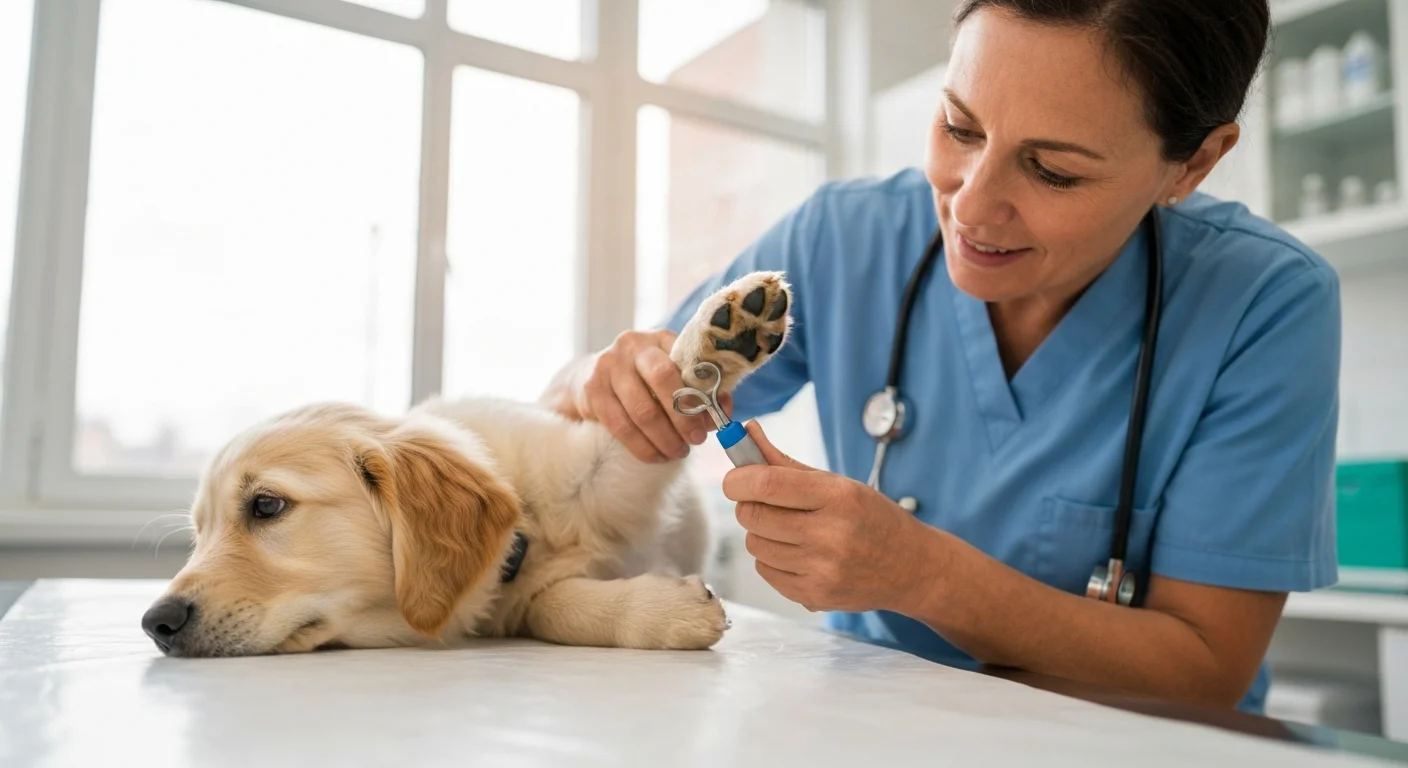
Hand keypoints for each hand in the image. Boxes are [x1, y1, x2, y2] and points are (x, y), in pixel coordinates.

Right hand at [547, 329, 729, 462]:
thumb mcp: (671, 374)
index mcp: (659, 338)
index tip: (713, 419)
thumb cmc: (641, 379)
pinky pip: (620, 426)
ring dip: (664, 438)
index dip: (702, 392)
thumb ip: (700, 389)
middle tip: (696, 440)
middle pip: (662, 379)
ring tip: (678, 453)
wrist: (588, 377)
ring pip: (642, 409)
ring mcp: (608, 366)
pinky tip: (656, 456)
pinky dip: (642, 447)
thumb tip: (725, 409)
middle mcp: (631, 345)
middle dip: (684, 416)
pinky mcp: (592, 391)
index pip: (686, 361)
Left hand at [722, 421, 943, 613]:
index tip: (736, 479)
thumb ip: (786, 462)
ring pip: (755, 545)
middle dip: (749, 506)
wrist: (911, 568)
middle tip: (764, 503)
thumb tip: (747, 433)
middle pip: (754, 516)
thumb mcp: (839, 483)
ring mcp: (822, 570)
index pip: (767, 484)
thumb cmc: (873, 518)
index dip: (739, 479)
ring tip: (788, 530)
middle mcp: (831, 535)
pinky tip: (797, 553)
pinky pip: (765, 571)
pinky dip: (771, 560)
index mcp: (838, 497)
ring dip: (762, 534)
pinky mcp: (814, 596)